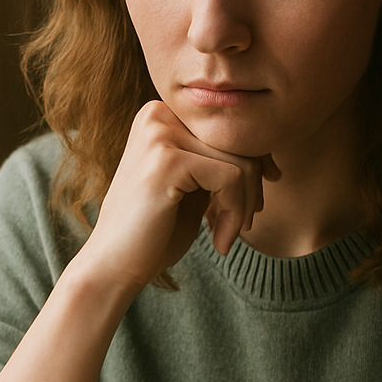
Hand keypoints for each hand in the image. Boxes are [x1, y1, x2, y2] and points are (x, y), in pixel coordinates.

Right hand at [84, 100, 279, 292]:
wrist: (114, 267)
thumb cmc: (155, 231)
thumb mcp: (193, 187)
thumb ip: (219, 161)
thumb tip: (267, 149)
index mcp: (162, 115)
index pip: (229, 128)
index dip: (253, 165)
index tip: (254, 204)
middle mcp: (158, 114)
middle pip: (239, 141)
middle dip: (252, 188)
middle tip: (244, 225)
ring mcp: (159, 134)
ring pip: (240, 161)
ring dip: (244, 206)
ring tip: (228, 236)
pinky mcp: (167, 160)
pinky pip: (231, 178)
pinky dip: (235, 214)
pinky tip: (220, 241)